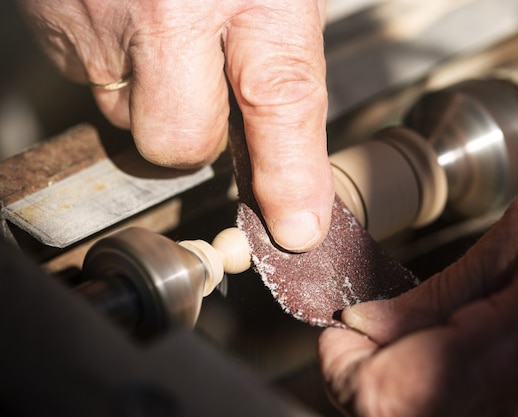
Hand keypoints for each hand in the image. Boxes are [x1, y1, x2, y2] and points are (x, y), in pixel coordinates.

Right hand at [17, 0, 333, 251]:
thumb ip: (279, 44)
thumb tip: (283, 127)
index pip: (281, 102)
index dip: (291, 177)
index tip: (299, 227)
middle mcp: (165, 6)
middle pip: (178, 142)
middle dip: (198, 132)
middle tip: (206, 83)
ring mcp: (95, 17)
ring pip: (127, 116)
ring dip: (152, 95)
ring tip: (162, 29)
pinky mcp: (49, 20)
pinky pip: (88, 80)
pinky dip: (114, 65)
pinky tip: (126, 14)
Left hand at [319, 157, 517, 416]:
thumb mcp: (513, 240)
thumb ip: (431, 297)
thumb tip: (363, 326)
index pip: (382, 396)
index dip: (341, 366)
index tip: (339, 329)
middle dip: (365, 381)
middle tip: (364, 337)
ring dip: (399, 392)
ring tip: (405, 345)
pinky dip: (436, 399)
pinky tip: (444, 362)